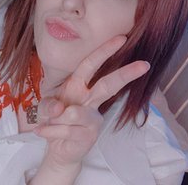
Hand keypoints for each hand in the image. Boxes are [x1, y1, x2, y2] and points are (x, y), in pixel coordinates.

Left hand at [34, 35, 149, 174]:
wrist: (57, 148)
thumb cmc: (54, 119)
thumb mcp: (46, 107)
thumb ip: (49, 105)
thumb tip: (60, 108)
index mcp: (78, 84)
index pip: (92, 64)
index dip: (105, 51)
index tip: (122, 38)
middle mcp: (89, 99)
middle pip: (108, 85)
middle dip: (125, 74)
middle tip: (144, 64)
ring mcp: (92, 118)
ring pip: (76, 113)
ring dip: (55, 120)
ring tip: (47, 123)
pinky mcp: (89, 135)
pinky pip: (67, 131)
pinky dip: (50, 131)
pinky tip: (43, 132)